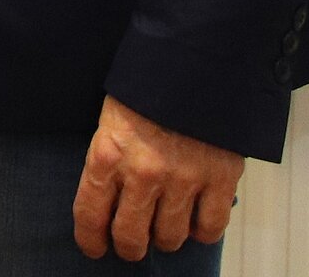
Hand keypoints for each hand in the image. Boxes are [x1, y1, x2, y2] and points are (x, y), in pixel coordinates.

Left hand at [73, 95, 243, 258]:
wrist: (196, 61)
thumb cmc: (148, 88)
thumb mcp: (111, 120)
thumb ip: (109, 160)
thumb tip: (107, 200)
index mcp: (108, 153)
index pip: (89, 213)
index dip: (89, 239)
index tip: (93, 247)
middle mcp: (143, 172)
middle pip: (131, 237)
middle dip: (129, 247)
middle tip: (131, 244)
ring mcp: (183, 178)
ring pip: (170, 237)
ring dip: (165, 237)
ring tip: (165, 225)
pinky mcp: (219, 178)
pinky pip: (209, 228)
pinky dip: (202, 231)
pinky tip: (196, 220)